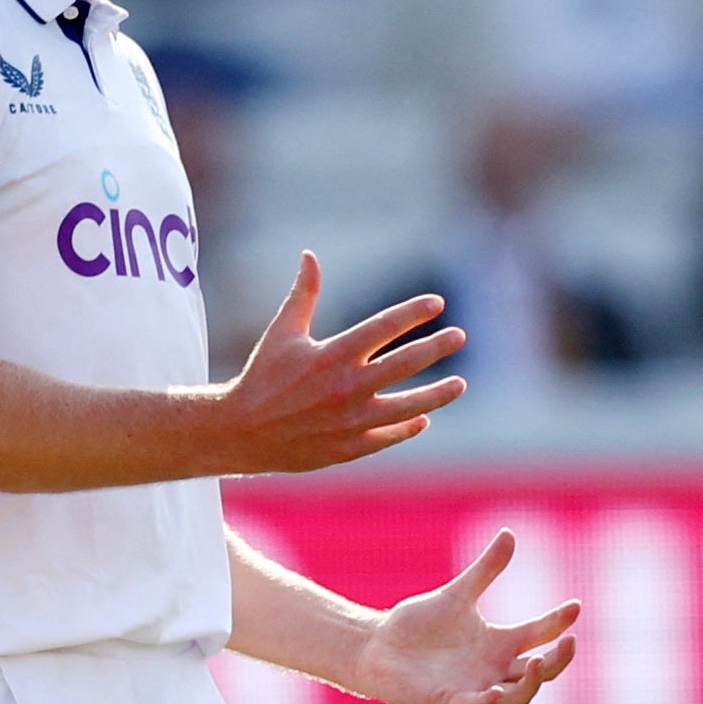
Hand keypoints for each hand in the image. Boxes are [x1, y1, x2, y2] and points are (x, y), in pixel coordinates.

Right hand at [213, 251, 466, 474]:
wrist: (241, 432)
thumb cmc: (263, 376)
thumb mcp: (282, 332)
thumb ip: (304, 294)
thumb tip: (310, 255)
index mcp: (331, 354)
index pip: (383, 327)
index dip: (413, 312)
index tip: (437, 303)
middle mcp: (346, 387)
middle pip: (405, 364)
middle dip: (436, 347)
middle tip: (460, 336)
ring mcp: (350, 421)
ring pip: (407, 407)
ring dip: (437, 394)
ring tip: (460, 383)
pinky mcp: (348, 448)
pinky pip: (388, 435)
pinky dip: (408, 427)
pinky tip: (423, 417)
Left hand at [350, 528, 578, 703]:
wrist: (380, 645)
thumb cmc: (421, 624)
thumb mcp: (458, 594)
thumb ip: (486, 570)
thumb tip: (509, 533)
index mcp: (498, 644)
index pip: (537, 634)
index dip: (557, 622)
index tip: (575, 604)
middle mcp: (492, 669)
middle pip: (539, 672)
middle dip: (558, 660)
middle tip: (569, 642)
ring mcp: (473, 687)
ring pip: (515, 696)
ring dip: (530, 682)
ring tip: (538, 661)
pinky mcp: (447, 700)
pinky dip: (483, 700)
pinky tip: (493, 690)